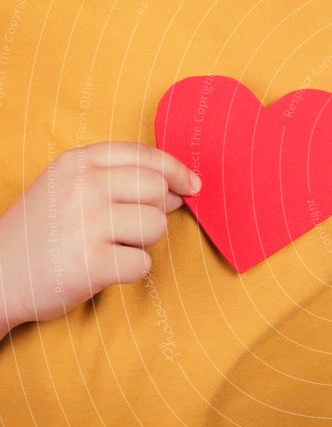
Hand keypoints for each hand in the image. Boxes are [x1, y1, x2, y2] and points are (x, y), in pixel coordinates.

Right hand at [0, 142, 199, 336]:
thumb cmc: (43, 231)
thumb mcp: (68, 187)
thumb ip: (119, 178)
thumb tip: (181, 188)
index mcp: (78, 162)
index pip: (146, 156)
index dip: (177, 170)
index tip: (192, 184)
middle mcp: (82, 187)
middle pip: (158, 189)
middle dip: (156, 210)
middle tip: (132, 226)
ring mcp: (85, 224)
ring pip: (156, 226)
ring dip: (142, 242)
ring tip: (109, 246)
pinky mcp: (90, 263)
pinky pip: (143, 263)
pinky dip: (130, 270)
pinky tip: (103, 268)